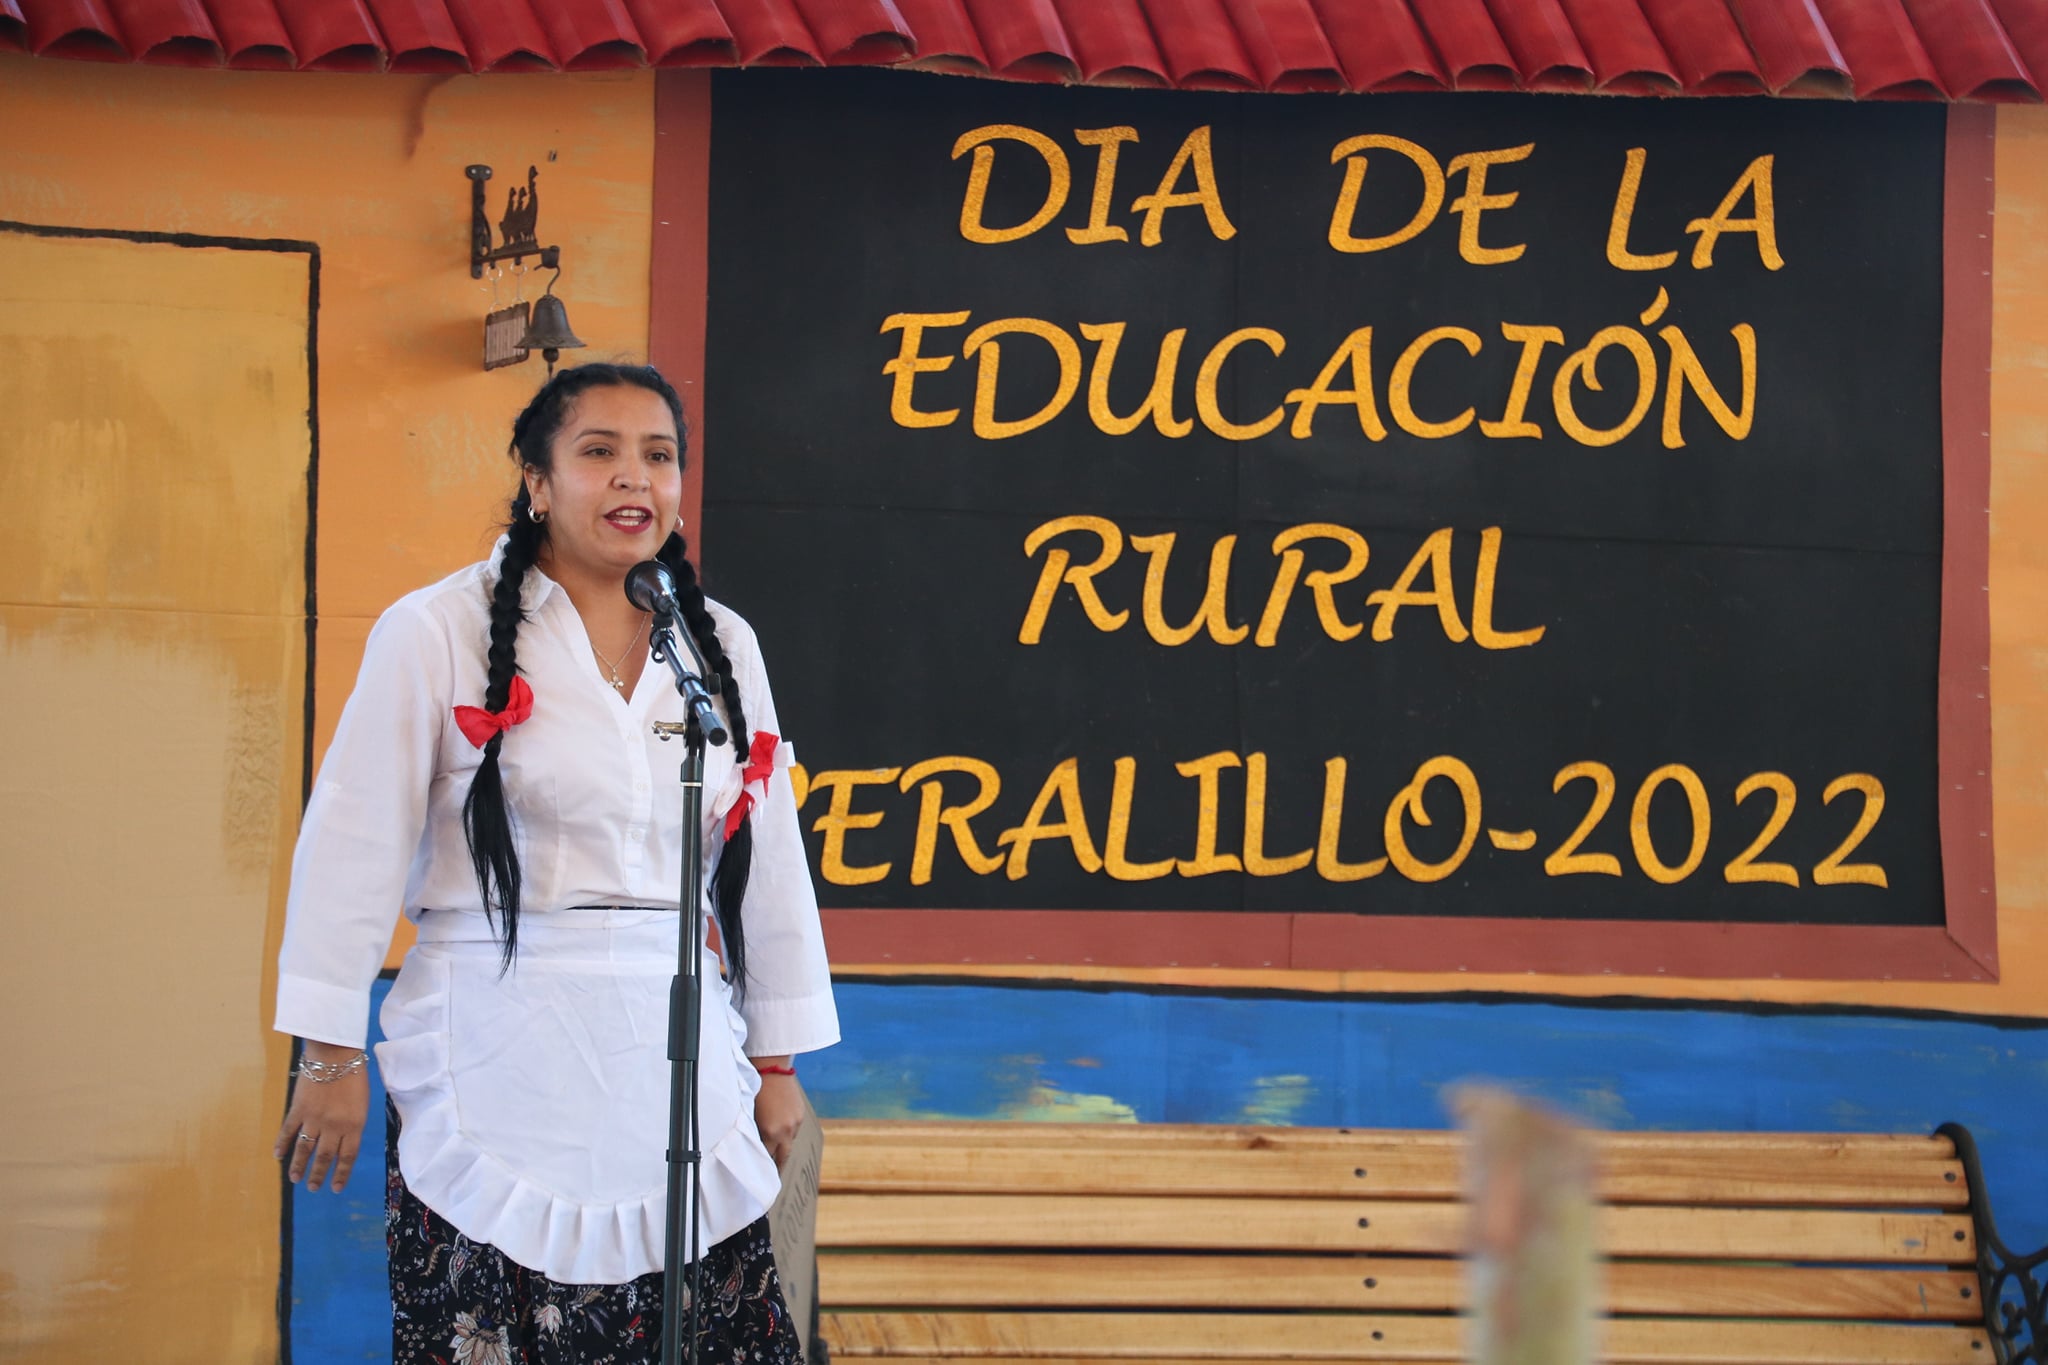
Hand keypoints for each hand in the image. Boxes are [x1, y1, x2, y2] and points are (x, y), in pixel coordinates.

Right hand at [274, 1040, 370, 1192]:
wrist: (336, 1055)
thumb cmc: (355, 1075)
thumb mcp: (362, 1103)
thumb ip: (353, 1123)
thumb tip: (344, 1141)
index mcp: (354, 1125)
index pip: (347, 1156)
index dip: (341, 1174)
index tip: (335, 1188)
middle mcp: (334, 1127)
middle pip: (325, 1157)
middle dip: (318, 1175)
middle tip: (313, 1188)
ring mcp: (314, 1119)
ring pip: (304, 1149)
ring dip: (298, 1165)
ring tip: (294, 1179)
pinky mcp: (298, 1110)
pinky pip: (288, 1132)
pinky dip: (281, 1145)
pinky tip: (278, 1156)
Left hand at [752, 1063, 805, 1169]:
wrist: (772, 1070)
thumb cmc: (756, 1091)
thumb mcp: (752, 1116)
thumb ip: (756, 1132)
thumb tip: (757, 1145)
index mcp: (771, 1132)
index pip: (768, 1157)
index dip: (764, 1163)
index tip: (761, 1170)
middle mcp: (785, 1130)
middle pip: (784, 1156)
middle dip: (778, 1164)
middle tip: (774, 1173)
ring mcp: (795, 1122)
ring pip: (789, 1141)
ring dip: (783, 1144)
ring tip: (775, 1145)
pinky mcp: (800, 1114)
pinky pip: (794, 1129)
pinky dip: (788, 1130)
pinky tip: (781, 1126)